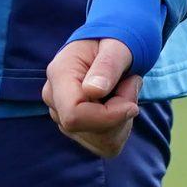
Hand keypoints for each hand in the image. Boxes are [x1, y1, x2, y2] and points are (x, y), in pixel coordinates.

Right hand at [43, 36, 140, 157]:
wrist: (111, 45)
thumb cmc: (115, 40)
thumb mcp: (117, 46)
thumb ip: (107, 66)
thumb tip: (93, 91)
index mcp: (59, 73)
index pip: (74, 114)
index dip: (108, 116)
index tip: (132, 103)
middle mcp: (54, 98)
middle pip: (90, 130)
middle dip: (120, 114)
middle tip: (131, 82)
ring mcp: (62, 116)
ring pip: (101, 142)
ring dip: (123, 121)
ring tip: (124, 90)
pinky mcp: (75, 129)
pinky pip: (105, 145)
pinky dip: (120, 129)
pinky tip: (119, 105)